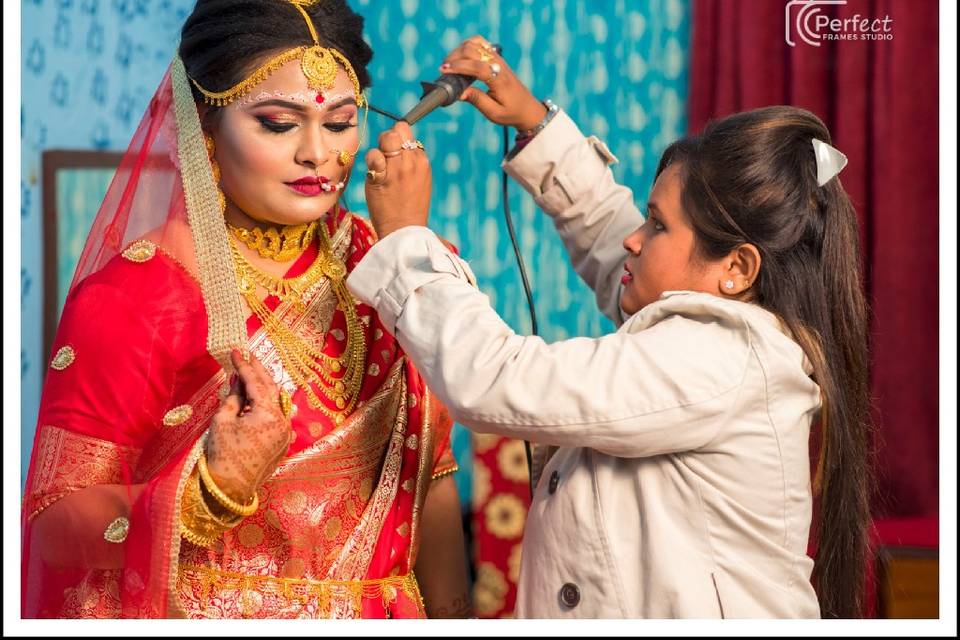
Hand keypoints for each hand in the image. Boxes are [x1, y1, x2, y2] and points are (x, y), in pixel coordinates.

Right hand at [204, 349, 293, 501]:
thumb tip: (237, 379)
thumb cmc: (222, 455)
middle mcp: (283, 422)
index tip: (236, 351)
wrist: (229, 489)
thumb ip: (233, 397)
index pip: (256, 383)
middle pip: (272, 389)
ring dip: (265, 387)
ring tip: (252, 373)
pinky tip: (257, 398)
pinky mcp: (283, 443)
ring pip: (277, 402)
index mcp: (268, 415)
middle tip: (247, 356)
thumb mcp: (222, 421)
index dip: (245, 366)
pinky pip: (278, 417)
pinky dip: (268, 405)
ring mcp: (286, 434)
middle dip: (258, 372)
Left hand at [364, 121, 431, 237]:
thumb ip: (411, 161)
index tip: (394, 152)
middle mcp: (412, 160)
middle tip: (385, 157)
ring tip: (381, 169)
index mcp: (423, 161)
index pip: (408, 133)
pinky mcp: (381, 175)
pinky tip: (374, 175)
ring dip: (379, 150)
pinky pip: (373, 154)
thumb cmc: (410, 207)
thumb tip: (399, 144)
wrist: (404, 229)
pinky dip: (371, 161)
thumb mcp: (420, 180)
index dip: (398, 138)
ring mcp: (397, 167)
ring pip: (384, 138)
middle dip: (388, 139)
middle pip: (396, 131)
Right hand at [441, 35, 546, 130]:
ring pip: (475, 42)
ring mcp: (497, 58)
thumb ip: (477, 100)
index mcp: (499, 80)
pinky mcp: (495, 57)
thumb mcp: (493, 113)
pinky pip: (479, 43)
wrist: (527, 108)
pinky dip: (467, 45)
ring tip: (450, 64)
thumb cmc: (510, 112)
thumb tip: (459, 93)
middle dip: (454, 57)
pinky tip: (460, 57)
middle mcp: (499, 65)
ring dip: (459, 50)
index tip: (443, 70)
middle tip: (443, 69)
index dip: (459, 67)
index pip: (477, 67)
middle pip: (473, 50)